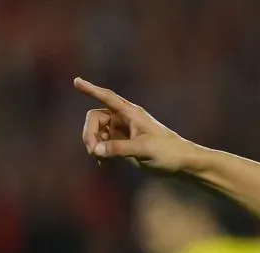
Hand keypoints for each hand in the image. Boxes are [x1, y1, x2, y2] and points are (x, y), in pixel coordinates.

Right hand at [74, 77, 192, 172]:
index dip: (91, 90)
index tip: (76, 81)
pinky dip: (101, 154)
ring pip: (97, 133)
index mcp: (131, 113)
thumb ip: (119, 149)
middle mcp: (124, 120)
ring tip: (101, 160)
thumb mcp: (144, 149)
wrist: (183, 164)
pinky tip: (104, 164)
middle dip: (90, 134)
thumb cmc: (168, 152)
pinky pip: (104, 146)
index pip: (107, 97)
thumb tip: (96, 150)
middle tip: (93, 151)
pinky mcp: (124, 145)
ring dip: (94, 145)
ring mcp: (123, 132)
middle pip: (95, 119)